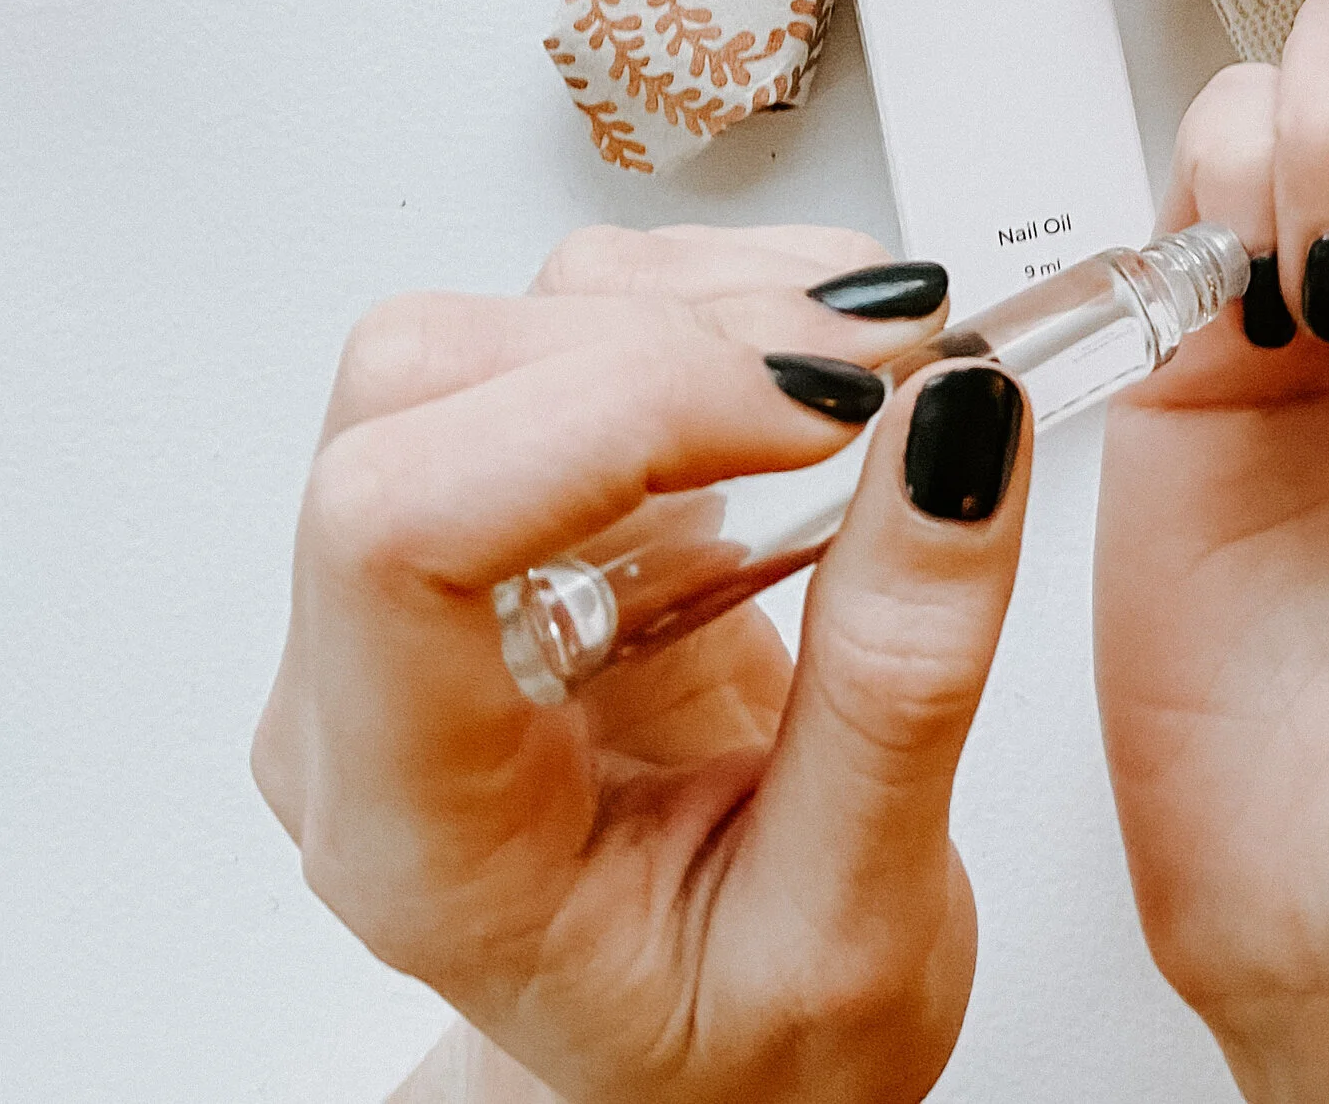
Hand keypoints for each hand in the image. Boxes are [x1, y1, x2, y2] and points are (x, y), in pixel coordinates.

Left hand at [255, 227, 1031, 1103]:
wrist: (711, 1059)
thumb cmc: (741, 1047)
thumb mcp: (858, 924)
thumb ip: (901, 680)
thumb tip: (956, 429)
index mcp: (417, 823)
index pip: (400, 530)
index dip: (617, 412)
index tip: (836, 408)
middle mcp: (373, 677)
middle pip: (428, 384)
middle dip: (678, 334)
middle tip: (889, 373)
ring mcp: (439, 576)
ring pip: (507, 319)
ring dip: (715, 300)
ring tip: (888, 370)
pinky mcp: (521, 501)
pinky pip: (584, 321)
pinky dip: (727, 300)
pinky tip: (832, 379)